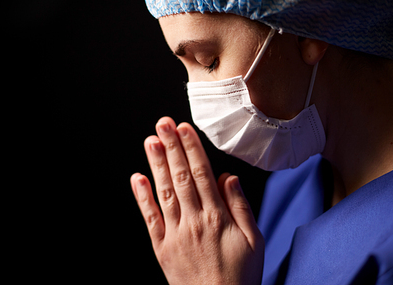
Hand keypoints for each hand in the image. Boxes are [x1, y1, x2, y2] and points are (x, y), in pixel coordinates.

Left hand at [131, 117, 263, 284]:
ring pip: (164, 192)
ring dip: (156, 165)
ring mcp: (175, 234)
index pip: (202, 174)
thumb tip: (227, 177)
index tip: (184, 128)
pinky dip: (142, 198)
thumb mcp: (255, 240)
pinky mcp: (162, 248)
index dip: (191, 148)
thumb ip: (241, 206)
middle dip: (171, 147)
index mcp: (218, 217)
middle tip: (163, 123)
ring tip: (150, 141)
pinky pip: (150, 219)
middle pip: (181, 176)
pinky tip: (137, 178)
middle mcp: (194, 221)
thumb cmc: (241, 275)